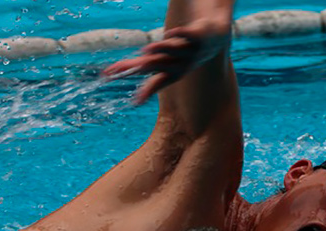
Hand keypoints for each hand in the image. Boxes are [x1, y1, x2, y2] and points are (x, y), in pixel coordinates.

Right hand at [102, 18, 231, 104]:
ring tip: (147, 50)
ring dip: (161, 50)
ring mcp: (190, 51)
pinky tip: (172, 33)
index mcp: (172, 74)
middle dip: (145, 67)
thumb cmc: (182, 53)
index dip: (146, 92)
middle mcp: (181, 65)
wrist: (214, 39)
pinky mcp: (198, 37)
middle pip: (159, 64)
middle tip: (136, 67)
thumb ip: (138, 66)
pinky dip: (180, 34)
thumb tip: (110, 74)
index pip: (155, 83)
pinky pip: (189, 35)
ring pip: (174, 51)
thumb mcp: (162, 61)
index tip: (135, 102)